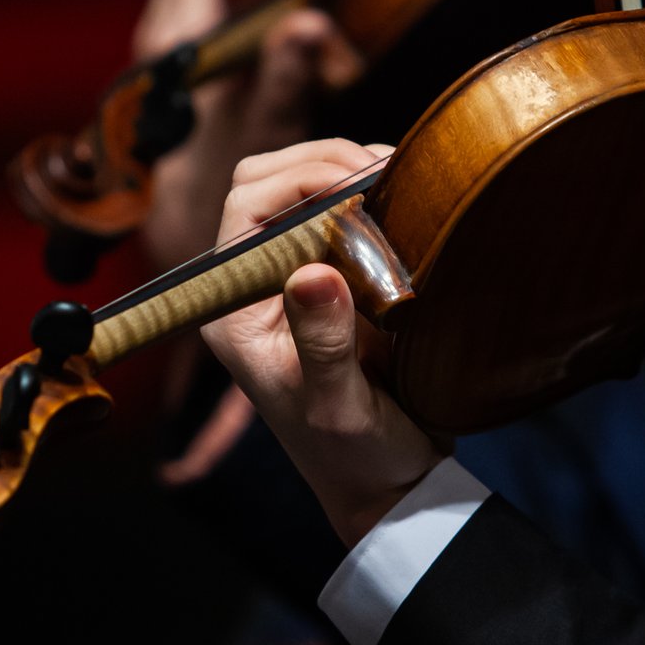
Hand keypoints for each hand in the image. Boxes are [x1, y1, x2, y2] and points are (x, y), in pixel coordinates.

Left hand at [135, 0, 362, 270]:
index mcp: (177, 41)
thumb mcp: (262, 132)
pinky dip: (259, 21)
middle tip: (308, 0)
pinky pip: (220, 15)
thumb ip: (284, 75)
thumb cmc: (215, 191)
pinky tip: (293, 59)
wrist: (180, 232)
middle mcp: (166, 35)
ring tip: (311, 39)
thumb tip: (310, 23)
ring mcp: (172, 48)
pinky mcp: (186, 65)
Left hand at [201, 139, 444, 547]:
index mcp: (234, 308)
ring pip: (310, 184)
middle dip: (327, 163)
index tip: (359, 185)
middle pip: (272, 178)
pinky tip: (410, 203)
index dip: (299, 177)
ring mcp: (296, 273)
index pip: (246, 202)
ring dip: (355, 173)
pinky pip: (348, 210)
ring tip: (404, 185)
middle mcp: (255, 281)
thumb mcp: (337, 407)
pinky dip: (377, 196)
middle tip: (387, 176)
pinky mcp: (337, 274)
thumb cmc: (354, 457)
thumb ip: (322, 344)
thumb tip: (312, 274)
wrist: (391, 482)